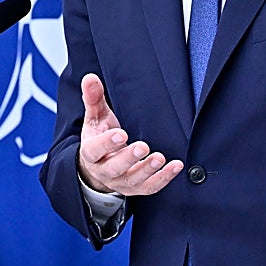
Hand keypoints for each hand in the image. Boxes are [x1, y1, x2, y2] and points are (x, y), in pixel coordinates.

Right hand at [76, 73, 182, 195]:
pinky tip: (175, 166)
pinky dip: (164, 178)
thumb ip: (93, 98)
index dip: (107, 143)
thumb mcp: (95, 118)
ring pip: (134, 180)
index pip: (95, 150)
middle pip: (114, 168)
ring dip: (148, 170)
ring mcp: (121, 182)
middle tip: (142, 146)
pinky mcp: (136, 188)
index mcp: (91, 153)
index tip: (121, 133)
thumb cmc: (99, 137)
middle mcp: (104, 171)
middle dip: (128, 158)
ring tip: (160, 158)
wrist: (100, 167)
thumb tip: (90, 77)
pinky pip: (150, 187)